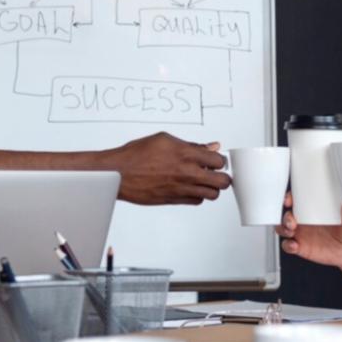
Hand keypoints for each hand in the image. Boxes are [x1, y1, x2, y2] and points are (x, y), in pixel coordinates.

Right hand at [109, 132, 231, 205]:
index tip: (216, 160)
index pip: (219, 161)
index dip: (220, 160)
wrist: (118, 173)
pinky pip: (197, 201)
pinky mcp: (174, 200)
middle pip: (222, 182)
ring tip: (204, 181)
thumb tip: (210, 146)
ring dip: (211, 188)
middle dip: (223, 177)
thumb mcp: (165, 140)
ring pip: (212, 195)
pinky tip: (191, 188)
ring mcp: (181, 188)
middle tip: (217, 173)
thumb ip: (191, 145)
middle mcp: (187, 173)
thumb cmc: (136, 155)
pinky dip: (198, 196)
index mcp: (186, 154)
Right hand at [277, 194, 341, 267]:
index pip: (295, 200)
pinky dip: (288, 245)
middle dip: (285, 217)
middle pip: (285, 214)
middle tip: (292, 221)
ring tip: (290, 232)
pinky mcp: (300, 246)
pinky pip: (287, 245)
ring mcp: (300, 233)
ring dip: (282, 229)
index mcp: (312, 209)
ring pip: (282, 228)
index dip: (289, 198)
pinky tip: (295, 246)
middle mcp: (303, 220)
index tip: (289, 200)